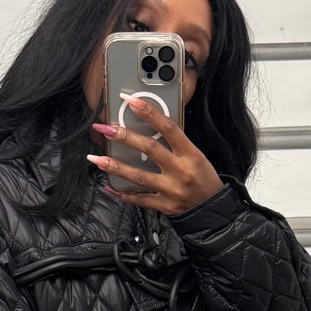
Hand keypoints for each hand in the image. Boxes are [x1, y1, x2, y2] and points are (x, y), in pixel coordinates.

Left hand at [88, 96, 224, 214]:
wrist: (214, 209)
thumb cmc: (203, 177)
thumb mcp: (196, 155)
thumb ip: (174, 144)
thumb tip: (147, 127)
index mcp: (191, 154)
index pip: (169, 128)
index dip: (149, 112)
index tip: (132, 101)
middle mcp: (180, 171)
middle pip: (149, 149)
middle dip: (124, 137)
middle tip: (105, 129)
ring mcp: (171, 190)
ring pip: (139, 176)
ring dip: (115, 167)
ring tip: (96, 159)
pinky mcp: (164, 206)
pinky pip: (140, 200)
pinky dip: (123, 194)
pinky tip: (108, 187)